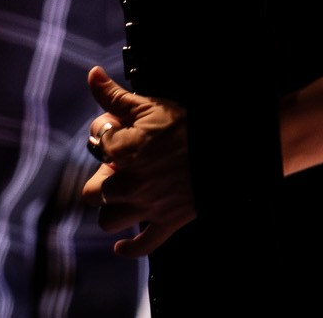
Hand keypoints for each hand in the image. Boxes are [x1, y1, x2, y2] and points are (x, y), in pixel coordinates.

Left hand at [81, 65, 196, 257]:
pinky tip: (122, 244)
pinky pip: (140, 246)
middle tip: (118, 169)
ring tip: (125, 195)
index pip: (96, 143)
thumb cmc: (189, 125)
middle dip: (102, 180)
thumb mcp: (150, 105)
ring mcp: (147, 206)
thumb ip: (115, 95)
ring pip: (108, 221)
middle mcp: (129, 183)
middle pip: (92, 192)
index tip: (120, 129)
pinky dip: (129, 247)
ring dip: (113, 210)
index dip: (107, 133)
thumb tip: (92, 74)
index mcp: (122, 151)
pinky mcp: (166, 223)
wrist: (229, 149)